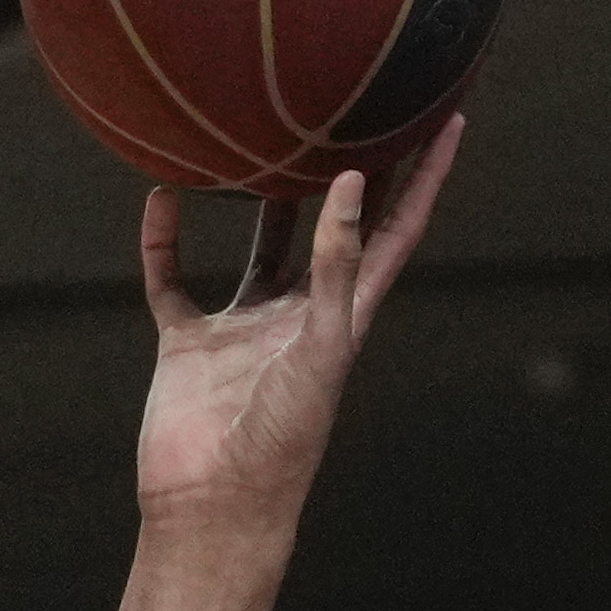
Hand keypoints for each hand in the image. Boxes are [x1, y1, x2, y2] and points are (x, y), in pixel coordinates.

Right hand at [127, 123, 458, 549]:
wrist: (214, 506)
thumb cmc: (282, 441)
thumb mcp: (321, 346)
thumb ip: (334, 266)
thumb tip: (352, 183)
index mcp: (346, 314)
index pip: (399, 229)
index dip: (427, 175)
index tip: (449, 116)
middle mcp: (299, 313)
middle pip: (335, 226)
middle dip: (353, 172)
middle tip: (361, 104)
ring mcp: (244, 328)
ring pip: (259, 245)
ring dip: (262, 197)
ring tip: (265, 134)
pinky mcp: (190, 344)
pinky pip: (174, 279)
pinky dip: (164, 242)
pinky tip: (161, 197)